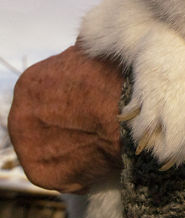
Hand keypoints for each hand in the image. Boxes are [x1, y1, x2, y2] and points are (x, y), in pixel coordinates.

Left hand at [8, 43, 123, 193]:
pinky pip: (67, 176)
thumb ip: (81, 52)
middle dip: (69, 125)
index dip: (72, 100)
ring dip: (76, 150)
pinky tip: (104, 163)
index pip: (47, 95)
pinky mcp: (44, 175)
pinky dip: (85, 173)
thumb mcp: (95, 50)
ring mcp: (29, 148)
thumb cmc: (118, 79)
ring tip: (104, 144)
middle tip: (99, 125)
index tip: (93, 104)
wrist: (132, 114)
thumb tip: (86, 41)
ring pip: (54, 150)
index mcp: (30, 83)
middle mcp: (20, 115)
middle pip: (46, 124)